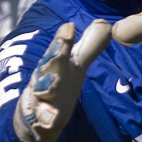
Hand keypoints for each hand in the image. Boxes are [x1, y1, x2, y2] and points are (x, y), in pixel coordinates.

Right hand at [13, 19, 111, 141]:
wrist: (36, 117)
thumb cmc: (57, 85)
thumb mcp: (75, 66)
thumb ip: (89, 47)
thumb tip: (104, 23)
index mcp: (56, 64)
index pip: (60, 49)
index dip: (63, 39)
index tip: (69, 26)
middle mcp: (46, 77)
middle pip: (50, 64)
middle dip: (54, 55)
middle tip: (61, 45)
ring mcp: (42, 97)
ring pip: (42, 89)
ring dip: (47, 84)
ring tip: (54, 81)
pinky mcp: (41, 117)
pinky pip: (43, 117)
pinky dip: (46, 116)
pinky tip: (51, 116)